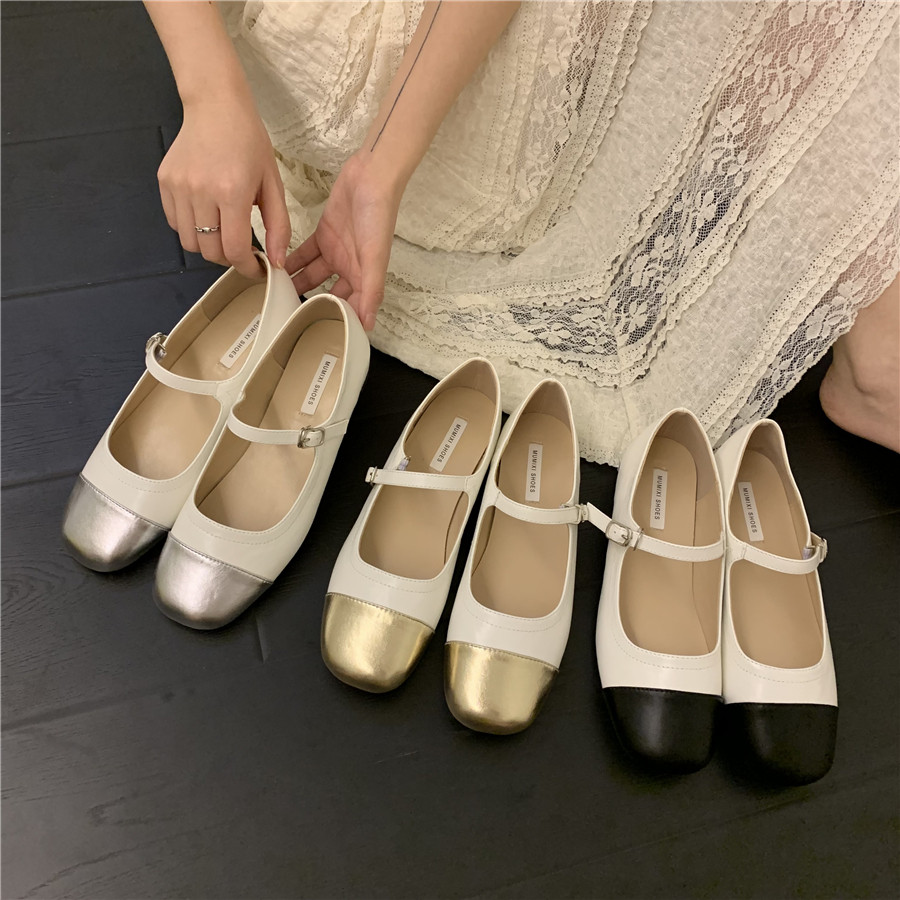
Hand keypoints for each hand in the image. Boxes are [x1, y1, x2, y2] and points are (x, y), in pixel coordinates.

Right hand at [157, 93, 290, 277]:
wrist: (216, 105)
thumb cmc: (249, 141)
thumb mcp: (273, 183)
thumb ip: (278, 226)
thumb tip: (278, 262)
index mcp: (232, 192)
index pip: (234, 249)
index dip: (246, 267)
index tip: (257, 268)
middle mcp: (201, 192)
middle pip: (209, 251)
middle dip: (229, 258)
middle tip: (242, 248)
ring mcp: (178, 187)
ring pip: (189, 242)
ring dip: (208, 246)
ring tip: (223, 231)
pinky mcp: (165, 182)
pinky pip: (175, 223)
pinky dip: (191, 228)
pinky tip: (206, 214)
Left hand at [286, 152, 403, 330]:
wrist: (370, 177)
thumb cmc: (378, 218)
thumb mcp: (375, 258)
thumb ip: (371, 291)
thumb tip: (367, 325)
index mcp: (364, 277)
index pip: (351, 308)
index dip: (337, 322)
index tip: (317, 336)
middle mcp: (350, 269)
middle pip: (328, 295)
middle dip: (311, 306)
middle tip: (286, 319)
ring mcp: (335, 252)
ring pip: (312, 275)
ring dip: (296, 284)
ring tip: (273, 296)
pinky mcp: (323, 234)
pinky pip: (304, 253)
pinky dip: (292, 261)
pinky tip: (275, 268)